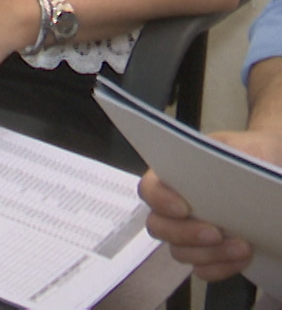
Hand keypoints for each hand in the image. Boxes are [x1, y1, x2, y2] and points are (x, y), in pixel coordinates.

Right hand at [139, 129, 281, 281]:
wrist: (269, 169)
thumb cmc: (249, 155)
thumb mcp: (238, 147)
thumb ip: (226, 154)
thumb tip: (226, 168)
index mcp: (171, 177)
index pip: (149, 190)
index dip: (160, 201)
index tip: (184, 208)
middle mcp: (172, 208)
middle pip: (158, 227)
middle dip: (186, 234)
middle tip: (216, 232)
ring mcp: (187, 234)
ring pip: (180, 252)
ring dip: (209, 254)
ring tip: (243, 247)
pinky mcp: (207, 254)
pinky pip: (202, 270)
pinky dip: (220, 268)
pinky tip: (241, 259)